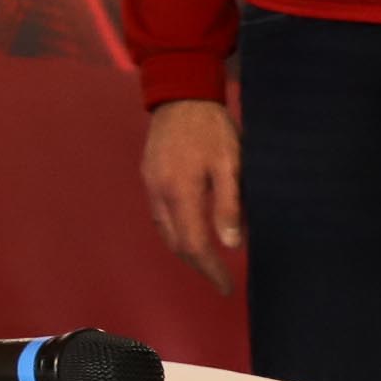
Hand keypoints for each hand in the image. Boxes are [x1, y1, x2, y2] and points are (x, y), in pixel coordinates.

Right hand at [143, 98, 242, 294]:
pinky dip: (176, 231)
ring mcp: (150, 183)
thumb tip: (231, 245)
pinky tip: (191, 230)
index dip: (211, 270)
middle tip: (221, 279)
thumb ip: (229, 205)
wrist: (182, 94)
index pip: (194, 244)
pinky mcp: (149, 175)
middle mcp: (159, 192)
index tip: (227, 287)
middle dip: (198, 265)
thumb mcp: (231, 164)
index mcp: (180, 191)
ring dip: (186, 249)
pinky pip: (160, 214)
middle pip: (175, 243)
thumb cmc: (212, 128)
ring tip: (209, 260)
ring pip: (165, 231)